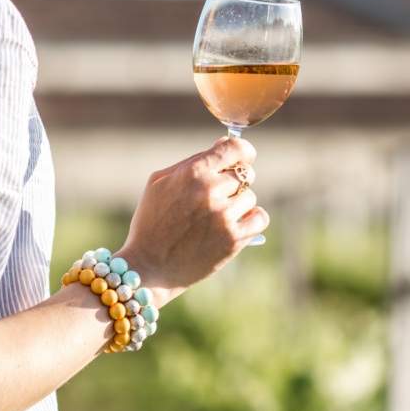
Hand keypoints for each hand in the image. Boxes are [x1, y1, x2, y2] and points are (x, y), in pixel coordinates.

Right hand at [115, 137, 268, 308]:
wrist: (148, 266)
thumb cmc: (150, 221)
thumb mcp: (159, 182)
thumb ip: (192, 160)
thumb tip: (223, 144)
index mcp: (192, 173)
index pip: (235, 148)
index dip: (244, 151)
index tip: (243, 157)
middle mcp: (211, 191)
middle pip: (244, 174)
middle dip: (234, 182)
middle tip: (219, 195)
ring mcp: (224, 216)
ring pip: (250, 197)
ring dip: (239, 203)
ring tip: (218, 215)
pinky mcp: (234, 239)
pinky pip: (260, 218)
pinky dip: (252, 219)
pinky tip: (237, 223)